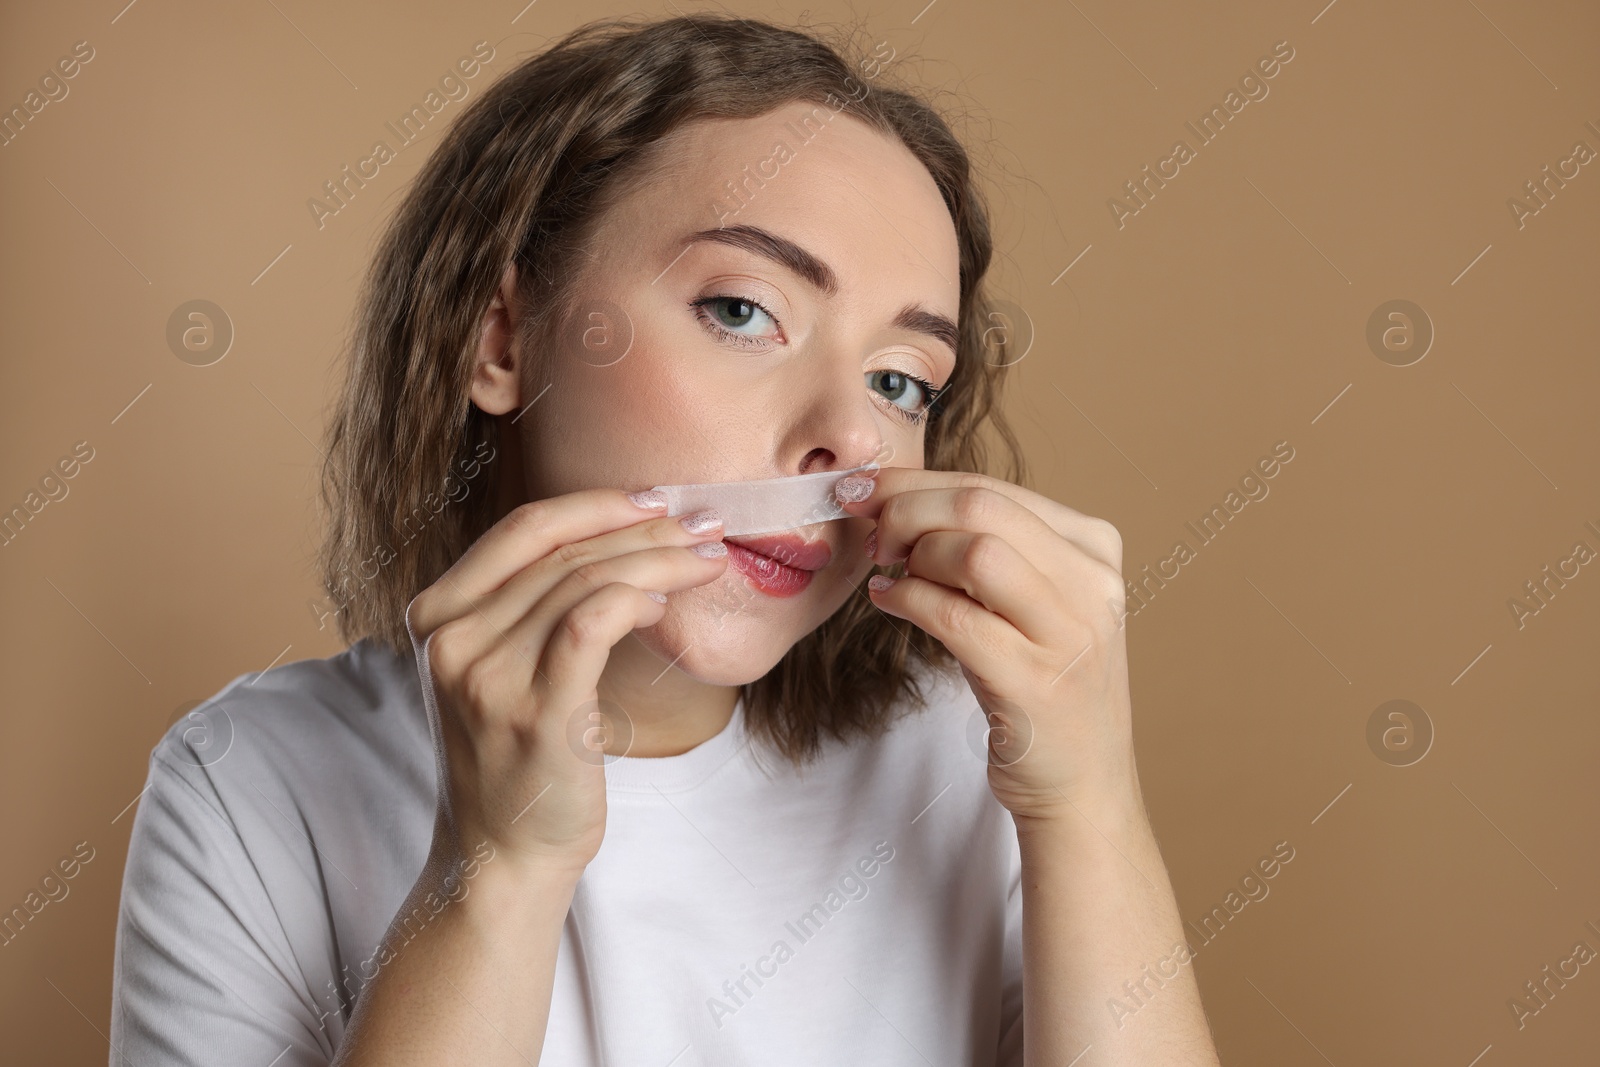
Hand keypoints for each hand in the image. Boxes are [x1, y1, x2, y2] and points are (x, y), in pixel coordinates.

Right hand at [403, 490, 729, 875]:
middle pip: (563, 550)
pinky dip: (638, 598)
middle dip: (645, 527)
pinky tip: (666, 605)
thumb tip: (615, 538)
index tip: (656, 499)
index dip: (597, 503)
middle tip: (704, 525)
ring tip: (705, 562)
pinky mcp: (535, 713)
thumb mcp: (496, 667)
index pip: (523, 528)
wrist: (503, 855)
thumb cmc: (517, 757)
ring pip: (587, 580)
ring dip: (659, 561)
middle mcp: (452, 638)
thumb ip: (526, 605)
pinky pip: (593, 622)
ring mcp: (488, 676)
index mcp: (436, 614)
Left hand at [835, 468, 1137, 823]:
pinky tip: (888, 601)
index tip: (861, 487)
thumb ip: (988, 549)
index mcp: (1094, 550)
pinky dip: (908, 599)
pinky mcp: (1035, 682)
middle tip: (869, 534)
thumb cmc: (1039, 686)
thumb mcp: (1032, 603)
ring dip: (912, 556)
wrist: (1082, 783)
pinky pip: (955, 616)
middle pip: (982, 506)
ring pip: (975, 552)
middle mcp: (1093, 584)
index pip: (993, 487)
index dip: (916, 481)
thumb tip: (894, 502)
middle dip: (906, 509)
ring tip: (889, 573)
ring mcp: (1070, 634)